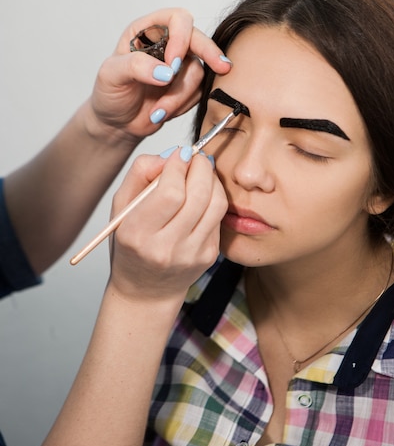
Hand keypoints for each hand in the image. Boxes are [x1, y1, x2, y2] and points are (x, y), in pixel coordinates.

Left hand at [89, 8, 231, 142]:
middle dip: (209, 53)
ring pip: (199, 72)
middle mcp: (167, 44)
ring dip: (179, 96)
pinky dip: (183, 106)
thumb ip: (136, 67)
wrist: (117, 123)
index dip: (181, 37)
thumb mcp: (111, 76)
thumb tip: (166, 72)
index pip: (176, 19)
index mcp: (147, 31)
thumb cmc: (110, 94)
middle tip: (222, 67)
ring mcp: (180, 65)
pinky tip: (163, 112)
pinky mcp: (188, 86)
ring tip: (157, 111)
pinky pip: (200, 92)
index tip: (174, 64)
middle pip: (198, 38)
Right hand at [107, 148, 227, 301]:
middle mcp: (165, 248)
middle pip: (197, 195)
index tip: (179, 154)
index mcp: (137, 234)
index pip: (169, 193)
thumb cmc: (131, 244)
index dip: (178, 166)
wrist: (145, 291)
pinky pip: (219, 217)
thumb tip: (170, 156)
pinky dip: (214, 197)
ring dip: (212, 179)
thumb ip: (140, 174)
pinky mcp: (209, 256)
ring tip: (202, 170)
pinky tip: (203, 193)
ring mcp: (191, 254)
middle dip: (200, 167)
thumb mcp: (121, 207)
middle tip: (196, 156)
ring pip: (216, 204)